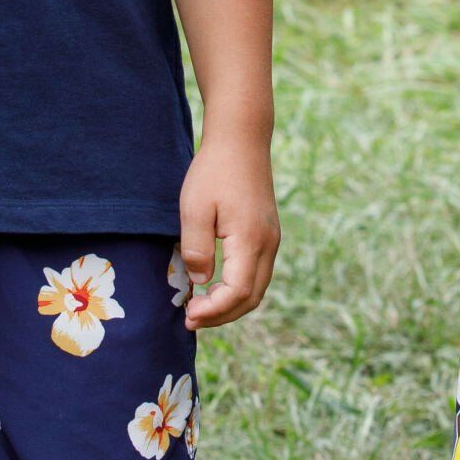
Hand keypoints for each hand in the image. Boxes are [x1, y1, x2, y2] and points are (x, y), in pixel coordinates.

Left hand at [178, 129, 278, 329]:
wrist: (241, 140)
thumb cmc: (214, 171)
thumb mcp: (195, 208)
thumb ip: (196, 248)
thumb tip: (200, 281)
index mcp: (250, 240)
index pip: (237, 293)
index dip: (213, 311)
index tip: (188, 314)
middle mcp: (268, 244)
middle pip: (251, 298)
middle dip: (222, 315)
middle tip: (191, 318)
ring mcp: (271, 240)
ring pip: (257, 288)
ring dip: (230, 305)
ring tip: (201, 308)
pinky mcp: (268, 235)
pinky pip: (257, 273)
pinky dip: (238, 289)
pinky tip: (215, 287)